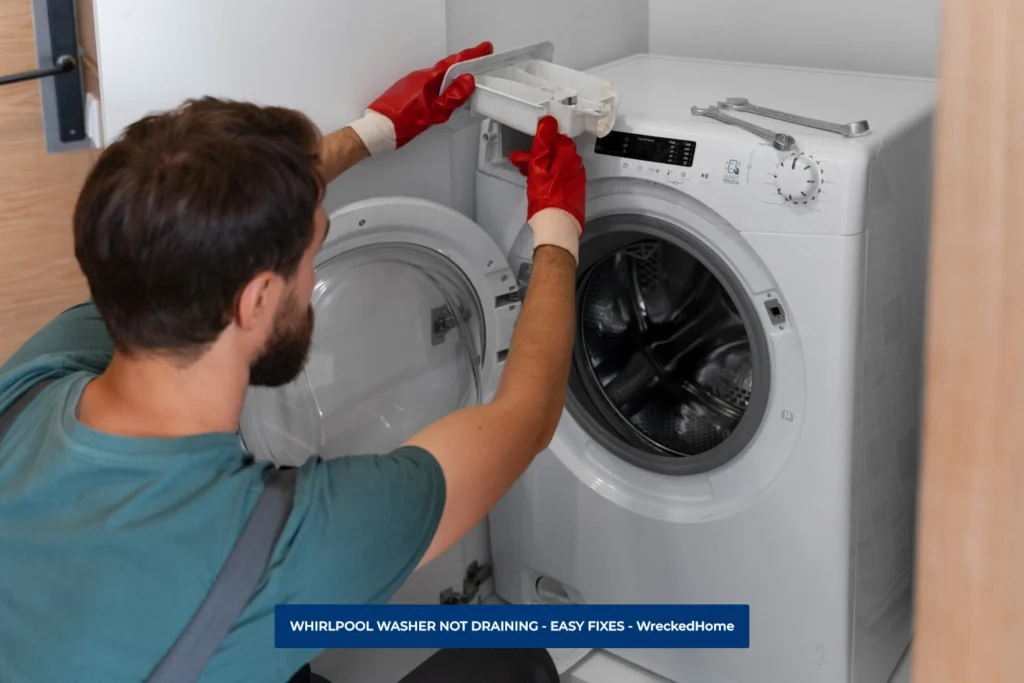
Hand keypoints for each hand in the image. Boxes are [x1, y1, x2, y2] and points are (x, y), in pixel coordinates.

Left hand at [349, 42, 492, 153]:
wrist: (377, 129)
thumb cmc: (399, 123)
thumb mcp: (432, 113)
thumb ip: (451, 98)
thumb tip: (467, 83)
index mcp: (427, 80)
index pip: (454, 64)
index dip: (471, 56)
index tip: (483, 49)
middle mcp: (420, 78)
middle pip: (447, 68)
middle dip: (465, 64)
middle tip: (479, 61)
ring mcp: (413, 84)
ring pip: (438, 77)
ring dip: (453, 76)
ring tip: (466, 80)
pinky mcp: (409, 91)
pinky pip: (430, 83)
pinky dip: (441, 85)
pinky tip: (444, 94)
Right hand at [509, 116, 586, 263]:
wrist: (557, 226)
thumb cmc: (548, 200)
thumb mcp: (539, 166)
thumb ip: (543, 143)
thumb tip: (548, 124)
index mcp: (569, 157)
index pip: (556, 139)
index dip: (540, 142)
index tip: (529, 146)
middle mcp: (575, 167)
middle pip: (555, 154)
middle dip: (537, 156)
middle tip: (522, 161)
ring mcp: (576, 180)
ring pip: (556, 166)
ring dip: (541, 167)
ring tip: (526, 173)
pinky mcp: (573, 192)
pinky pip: (560, 178)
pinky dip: (548, 178)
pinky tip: (538, 184)